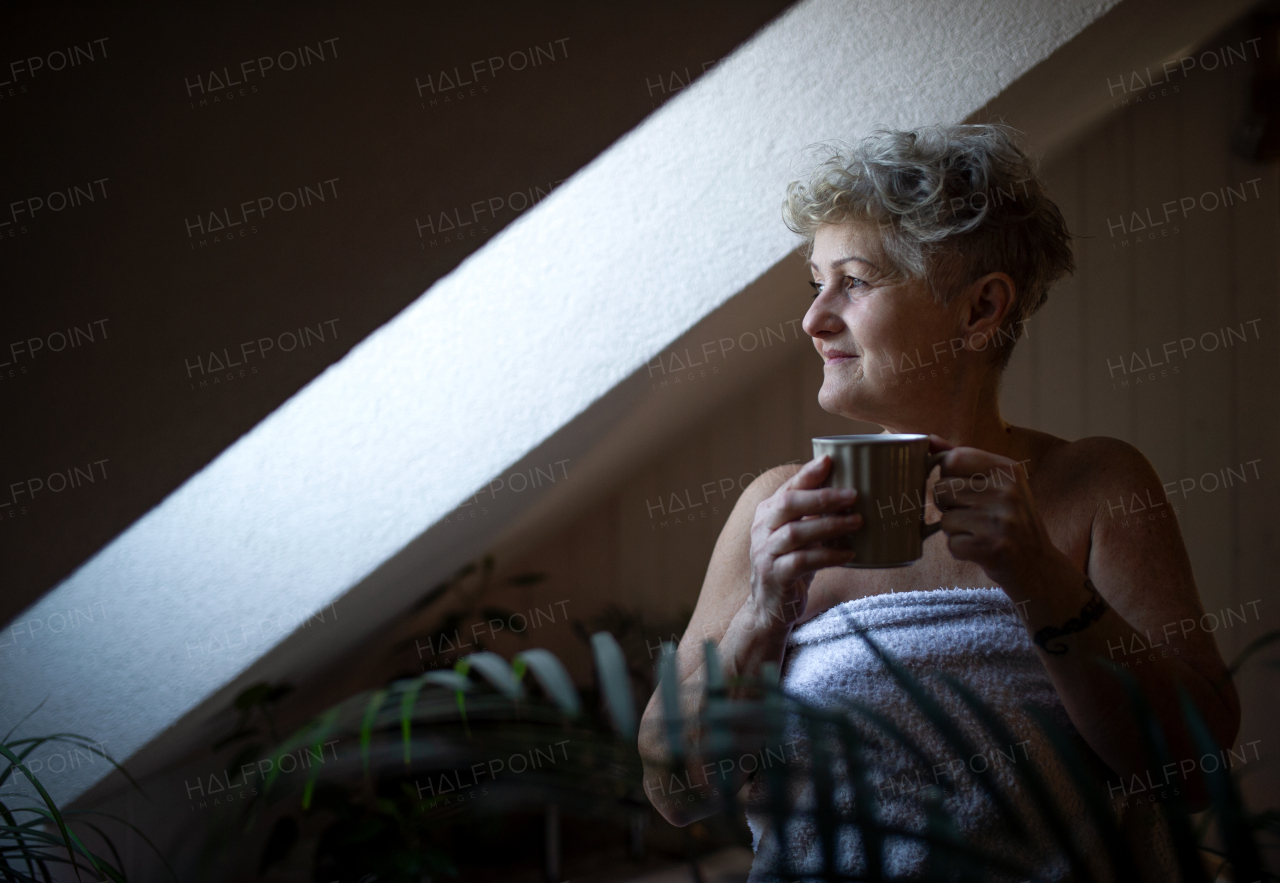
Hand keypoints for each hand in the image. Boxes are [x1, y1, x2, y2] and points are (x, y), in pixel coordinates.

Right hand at [747, 456, 861, 629]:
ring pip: (796, 532)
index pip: (788, 487)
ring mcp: (766, 553)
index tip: (830, 459)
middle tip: (853, 494)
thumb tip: (852, 493)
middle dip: (822, 496)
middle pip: (788, 504)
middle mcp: (762, 529)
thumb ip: (813, 516)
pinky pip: (803, 561)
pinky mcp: (776, 576)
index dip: (808, 473)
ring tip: (858, 522)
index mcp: (767, 513)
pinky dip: (829, 555)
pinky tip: (849, 553)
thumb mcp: (799, 537)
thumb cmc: (792, 565)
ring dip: (830, 525)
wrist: (770, 608)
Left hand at [927, 435, 1054, 584]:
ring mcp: (1000, 520)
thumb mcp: (998, 483)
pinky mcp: (991, 547)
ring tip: (979, 532)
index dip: (948, 476)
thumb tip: (929, 440)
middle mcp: (1006, 491)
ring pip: (944, 519)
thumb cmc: (1011, 520)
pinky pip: (952, 544)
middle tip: (973, 515)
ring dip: (955, 530)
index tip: (964, 489)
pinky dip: (961, 551)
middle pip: (941, 488)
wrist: (1039, 564)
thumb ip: (964, 461)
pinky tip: (981, 550)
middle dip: (948, 506)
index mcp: (1007, 469)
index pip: (952, 458)